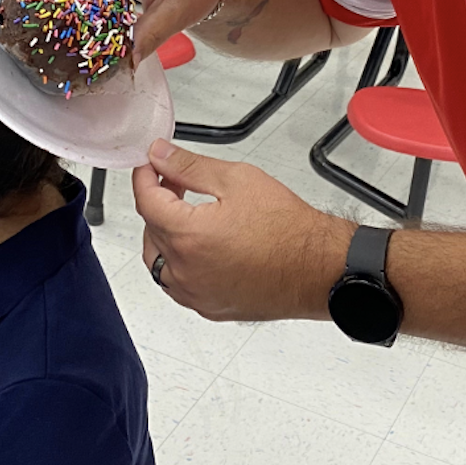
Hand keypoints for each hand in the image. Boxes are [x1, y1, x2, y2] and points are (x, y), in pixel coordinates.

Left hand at [135, 141, 352, 321]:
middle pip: (150, 230)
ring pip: (158, 263)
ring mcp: (197, 296)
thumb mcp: (237, 180)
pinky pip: (178, 286)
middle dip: (157, 202)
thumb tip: (161, 155)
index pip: (145, 201)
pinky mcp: (211, 309)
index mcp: (187, 238)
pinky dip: (178, 264)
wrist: (321, 268)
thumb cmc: (290, 230)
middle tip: (174, 182)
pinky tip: (197, 247)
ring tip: (184, 214)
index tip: (150, 164)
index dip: (144, 176)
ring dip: (162, 236)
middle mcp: (186, 272)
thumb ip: (190, 166)